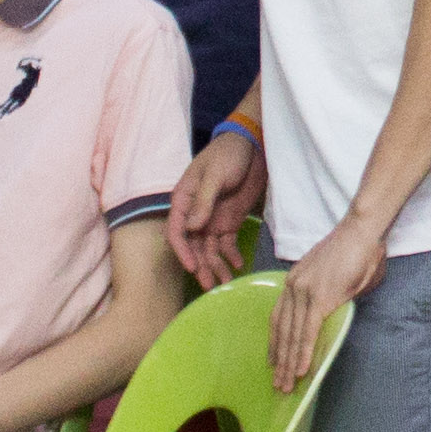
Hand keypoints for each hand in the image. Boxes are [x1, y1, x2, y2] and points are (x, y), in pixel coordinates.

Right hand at [170, 128, 262, 284]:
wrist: (253, 146)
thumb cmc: (227, 154)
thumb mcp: (214, 175)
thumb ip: (204, 200)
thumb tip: (192, 227)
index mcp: (184, 200)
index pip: (177, 230)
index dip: (182, 251)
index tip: (192, 267)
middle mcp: (195, 214)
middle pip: (193, 246)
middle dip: (200, 266)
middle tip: (209, 285)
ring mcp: (212, 219)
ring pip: (209, 249)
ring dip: (215, 266)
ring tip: (225, 283)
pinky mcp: (229, 221)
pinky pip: (227, 243)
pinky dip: (230, 255)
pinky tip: (238, 265)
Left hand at [271, 213, 385, 393]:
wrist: (362, 231)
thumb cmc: (357, 251)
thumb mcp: (336, 279)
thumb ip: (329, 298)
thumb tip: (333, 316)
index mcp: (294, 281)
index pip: (278, 318)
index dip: (275, 343)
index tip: (273, 362)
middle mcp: (293, 287)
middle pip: (281, 330)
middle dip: (280, 360)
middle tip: (277, 383)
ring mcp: (304, 292)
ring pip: (292, 335)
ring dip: (289, 363)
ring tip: (287, 385)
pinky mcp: (319, 297)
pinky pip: (307, 331)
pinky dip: (303, 352)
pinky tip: (301, 369)